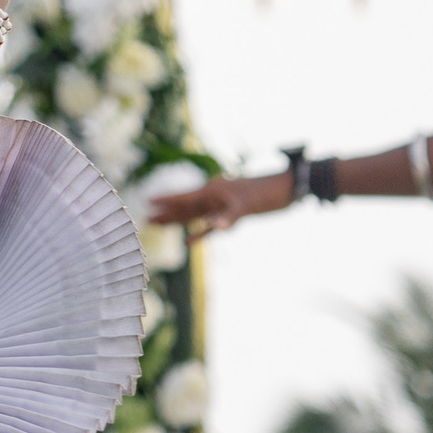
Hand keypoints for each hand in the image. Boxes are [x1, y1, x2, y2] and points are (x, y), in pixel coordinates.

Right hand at [147, 171, 293, 236]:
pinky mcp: (230, 215)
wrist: (286, 191)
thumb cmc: (266, 193)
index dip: (166, 200)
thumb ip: (229, 217)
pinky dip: (199, 233)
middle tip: (146, 219)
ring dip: (178, 222)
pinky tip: (189, 241)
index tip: (148, 201)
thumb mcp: (247, 205)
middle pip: (184, 207)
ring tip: (159, 225)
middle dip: (167, 213)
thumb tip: (214, 228)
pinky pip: (209, 226)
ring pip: (194, 216)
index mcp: (213, 191)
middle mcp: (213, 197)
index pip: (184, 196)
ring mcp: (221, 206)